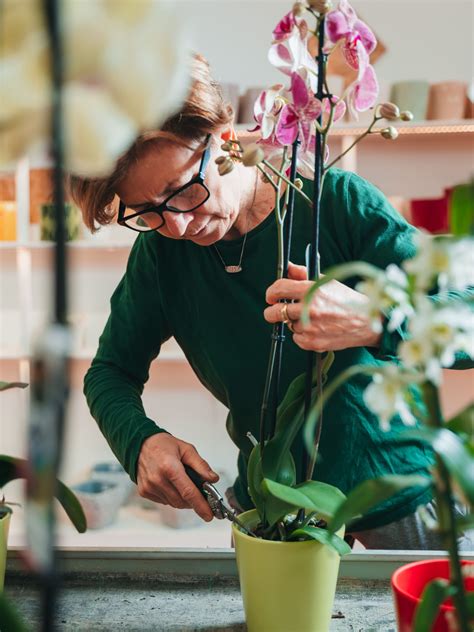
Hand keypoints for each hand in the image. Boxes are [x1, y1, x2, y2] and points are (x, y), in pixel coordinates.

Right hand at [137, 433, 218, 521]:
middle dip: (194, 501)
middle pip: (182, 501)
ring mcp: (149, 487)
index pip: (188, 492)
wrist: (140, 444)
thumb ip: (201, 465)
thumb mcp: (186, 449)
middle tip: (200, 494)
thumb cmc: (163, 445)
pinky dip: (172, 497)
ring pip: (173, 503)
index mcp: (169, 467)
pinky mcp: (144, 492)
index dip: (200, 505)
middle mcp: (157, 479)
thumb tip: (212, 479)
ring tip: (184, 485)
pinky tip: (172, 485)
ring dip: (183, 499)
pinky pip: (164, 501)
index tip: (209, 514)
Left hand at [263, 262, 380, 352]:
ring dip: (294, 322)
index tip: (271, 296)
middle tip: (275, 310)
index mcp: (311, 291)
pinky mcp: (312, 342)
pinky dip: (302, 334)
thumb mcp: (327, 281)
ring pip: (288, 325)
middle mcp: (309, 309)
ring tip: (311, 318)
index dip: (271, 293)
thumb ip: (303, 275)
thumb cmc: (347, 300)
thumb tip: (288, 268)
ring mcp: (310, 328)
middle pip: (275, 312)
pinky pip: (296, 338)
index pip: (279, 289)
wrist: (367, 323)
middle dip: (272, 311)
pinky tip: (315, 328)